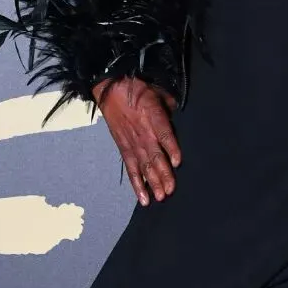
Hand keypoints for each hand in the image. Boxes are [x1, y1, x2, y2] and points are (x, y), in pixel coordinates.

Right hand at [92, 74, 180, 205]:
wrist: (110, 89)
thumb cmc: (136, 89)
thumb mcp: (157, 91)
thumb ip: (169, 105)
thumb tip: (177, 114)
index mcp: (152, 117)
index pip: (163, 135)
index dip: (170, 148)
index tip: (177, 162)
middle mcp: (142, 133)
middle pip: (154, 156)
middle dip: (163, 174)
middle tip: (170, 190)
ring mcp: (132, 143)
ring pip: (144, 166)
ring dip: (152, 183)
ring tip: (160, 197)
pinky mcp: (124, 149)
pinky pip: (131, 169)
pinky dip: (137, 184)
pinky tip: (143, 198)